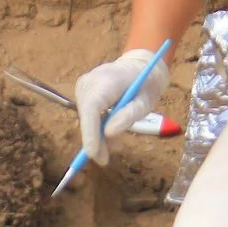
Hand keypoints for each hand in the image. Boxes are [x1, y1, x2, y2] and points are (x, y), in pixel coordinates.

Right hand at [74, 48, 170, 165]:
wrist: (138, 67)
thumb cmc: (145, 85)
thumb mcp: (145, 102)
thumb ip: (128, 116)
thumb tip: (108, 133)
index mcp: (107, 80)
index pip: (92, 108)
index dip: (90, 133)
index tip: (93, 154)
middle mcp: (89, 81)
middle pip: (86, 116)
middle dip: (94, 140)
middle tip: (105, 159)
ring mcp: (82, 85)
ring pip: (85, 118)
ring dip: (97, 135)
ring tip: (115, 145)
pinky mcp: (81, 92)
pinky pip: (86, 115)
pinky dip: (96, 127)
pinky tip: (109, 132)